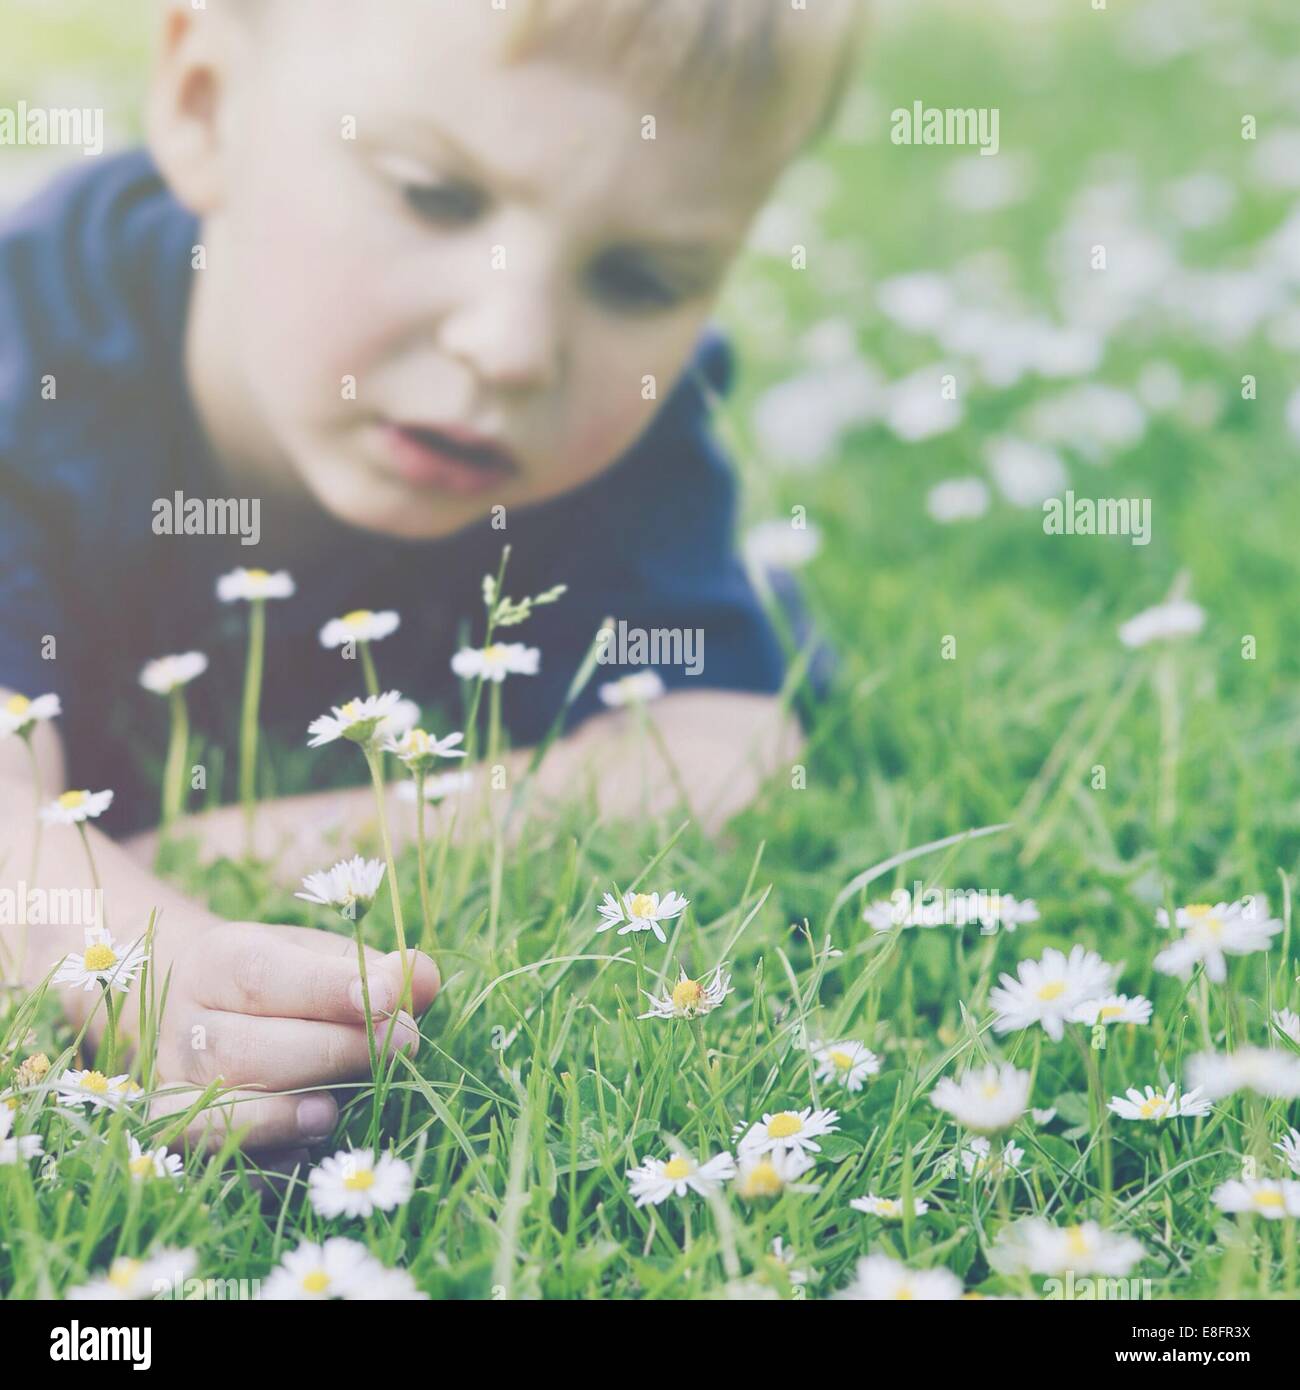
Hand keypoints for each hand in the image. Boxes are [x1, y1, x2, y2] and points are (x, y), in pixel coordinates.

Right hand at [142, 920, 438, 1150]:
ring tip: (332, 1114)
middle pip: (242, 1048)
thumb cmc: (289, 981)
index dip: (326, 989)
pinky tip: (308, 1151)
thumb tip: (420, 977)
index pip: (262, 975)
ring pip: (217, 1110)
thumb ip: (380, 971)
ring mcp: (172, 1088)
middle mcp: (185, 1026)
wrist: (208, 1010)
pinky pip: (217, 1165)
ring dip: (280, 1117)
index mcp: (218, 962)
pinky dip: (264, 1165)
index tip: (387, 999)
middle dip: (328, 1054)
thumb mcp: (331, 958)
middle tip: (400, 1048)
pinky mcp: (181, 1143)